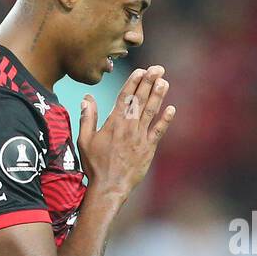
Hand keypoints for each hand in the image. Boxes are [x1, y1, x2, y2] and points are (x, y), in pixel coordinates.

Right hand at [76, 66, 175, 200]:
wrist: (109, 186)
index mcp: (113, 123)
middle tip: (157, 68)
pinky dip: (165, 120)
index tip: (141, 70)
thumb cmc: (95, 164)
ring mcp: (140, 137)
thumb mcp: (85, 140)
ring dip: (158, 96)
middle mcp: (129, 127)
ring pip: (151, 112)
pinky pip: (159, 131)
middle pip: (140, 100)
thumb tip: (86, 98)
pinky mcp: (149, 149)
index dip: (134, 82)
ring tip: (164, 82)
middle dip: (149, 83)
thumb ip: (87, 118)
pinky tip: (171, 109)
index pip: (125, 97)